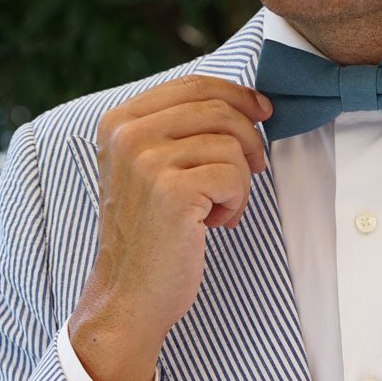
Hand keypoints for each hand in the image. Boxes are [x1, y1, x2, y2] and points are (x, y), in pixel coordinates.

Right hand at [68, 74, 272, 380]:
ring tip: (218, 210)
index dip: (237, 95)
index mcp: (120, 122)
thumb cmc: (149, 238)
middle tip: (254, 171)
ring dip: (239, 181)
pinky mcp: (172, 192)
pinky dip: (236, 203)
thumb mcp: (150, 171)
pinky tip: (215, 224)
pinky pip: (233, 176)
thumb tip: (243, 104)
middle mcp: (128, 134)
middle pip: (218, 109)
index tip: (262, 112)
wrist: (129, 295)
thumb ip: (178, 133)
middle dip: (249, 139)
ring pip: (230, 144)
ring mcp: (147, 161)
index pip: (193, 85)